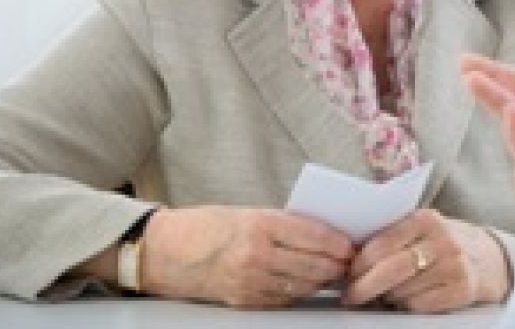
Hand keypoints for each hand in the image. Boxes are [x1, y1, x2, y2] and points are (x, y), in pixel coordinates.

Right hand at [140, 206, 352, 308]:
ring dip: (321, 282)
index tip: (350, 245)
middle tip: (349, 263)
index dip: (336, 243)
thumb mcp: (246, 213)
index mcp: (260, 225)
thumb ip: (281, 224)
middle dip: (335, 265)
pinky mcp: (243, 300)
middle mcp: (257, 254)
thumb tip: (317, 234)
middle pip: (312, 264)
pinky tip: (307, 287)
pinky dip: (299, 293)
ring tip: (333, 275)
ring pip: (301, 285)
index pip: (312, 235)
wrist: (164, 251)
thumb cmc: (205, 226)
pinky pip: (282, 299)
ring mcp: (250, 280)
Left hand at [342, 209, 508, 312]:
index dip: (358, 265)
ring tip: (386, 294)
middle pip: (390, 270)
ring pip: (403, 290)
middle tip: (351, 297)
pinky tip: (407, 299)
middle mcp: (442, 239)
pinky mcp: (462, 288)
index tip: (346, 276)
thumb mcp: (419, 229)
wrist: (485, 257)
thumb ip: (391, 237)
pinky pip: (420, 305)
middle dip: (364, 287)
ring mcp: (454, 264)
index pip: (381, 244)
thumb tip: (348, 260)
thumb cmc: (440, 243)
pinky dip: (407, 305)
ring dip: (386, 297)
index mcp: (424, 219)